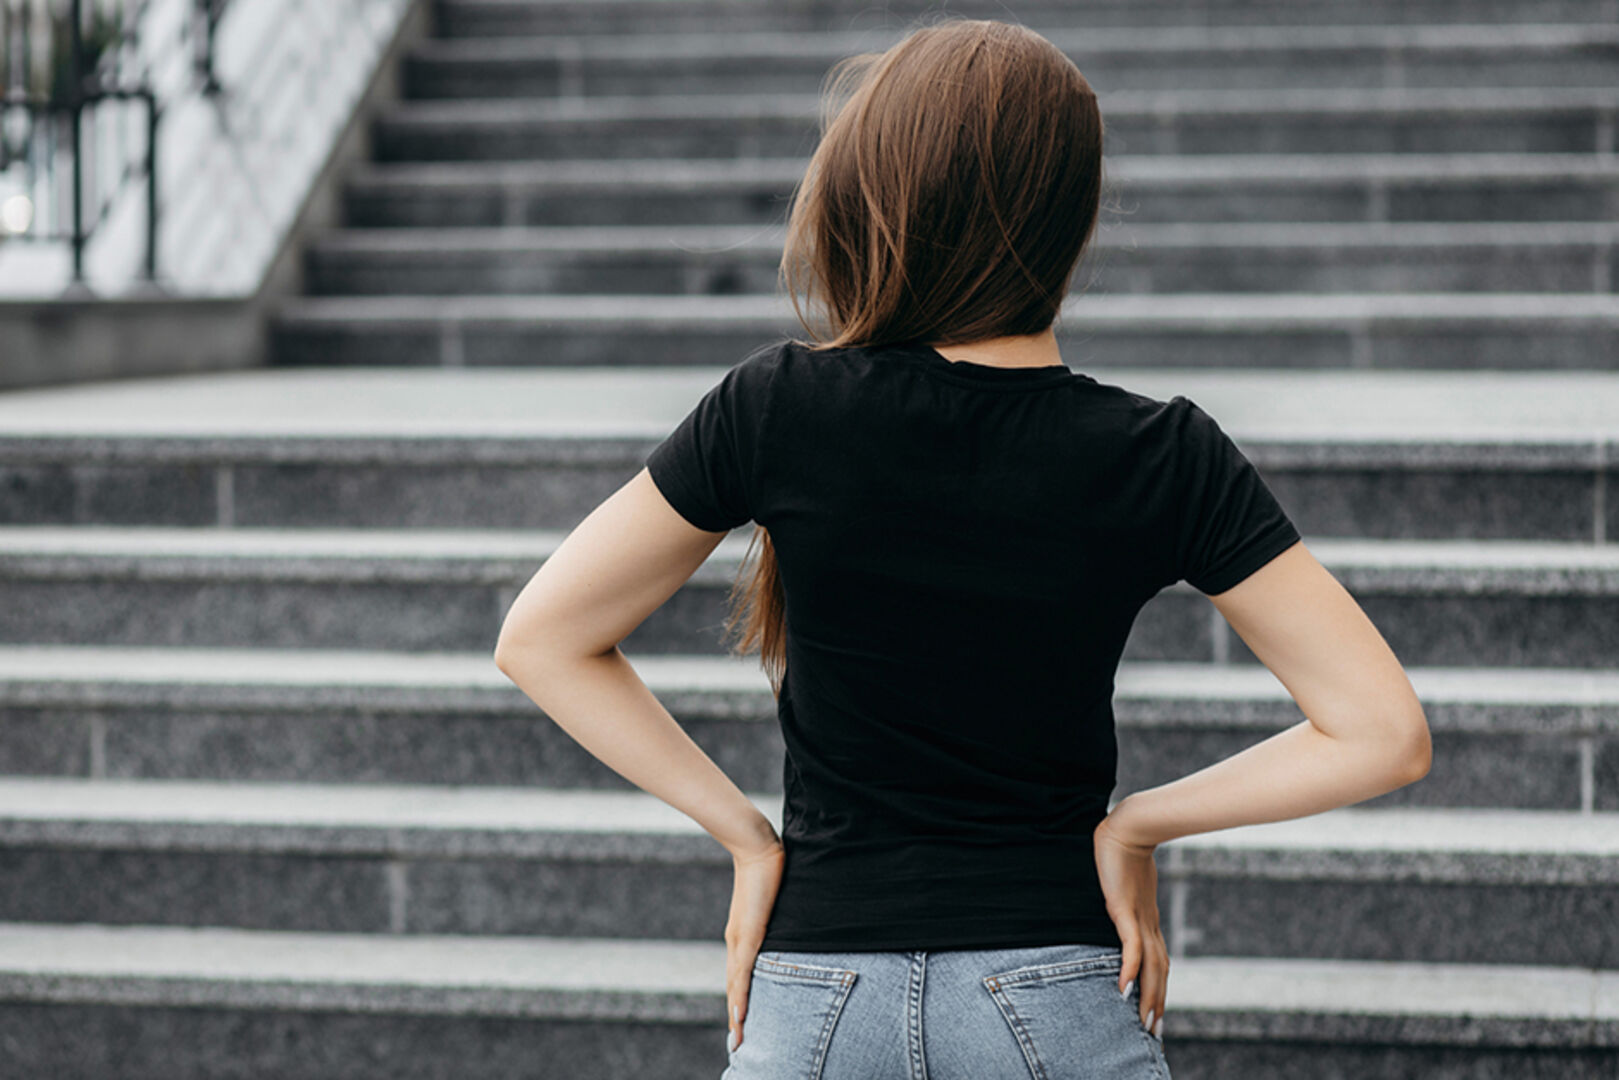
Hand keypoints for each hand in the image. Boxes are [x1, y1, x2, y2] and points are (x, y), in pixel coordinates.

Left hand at [725, 837, 785, 1054]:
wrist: (756, 846)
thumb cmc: (768, 869)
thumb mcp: (774, 900)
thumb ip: (777, 914)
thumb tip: (788, 918)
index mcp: (742, 936)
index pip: (741, 975)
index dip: (741, 1001)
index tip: (742, 1025)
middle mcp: (737, 941)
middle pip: (735, 987)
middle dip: (737, 1017)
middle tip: (738, 1044)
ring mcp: (740, 939)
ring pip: (736, 985)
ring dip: (737, 1013)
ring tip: (738, 1038)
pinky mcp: (748, 933)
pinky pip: (743, 971)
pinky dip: (741, 994)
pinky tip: (740, 1013)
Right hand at [1093, 800, 1168, 1038]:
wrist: (1130, 825)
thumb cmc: (1124, 847)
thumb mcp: (1125, 878)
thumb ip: (1122, 892)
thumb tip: (1117, 893)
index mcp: (1147, 918)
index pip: (1158, 960)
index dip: (1158, 987)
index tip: (1155, 1011)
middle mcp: (1148, 922)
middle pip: (1158, 970)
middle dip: (1156, 1001)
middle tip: (1154, 1031)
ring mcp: (1138, 917)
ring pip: (1150, 965)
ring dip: (1148, 995)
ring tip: (1144, 1021)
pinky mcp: (1125, 909)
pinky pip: (1131, 946)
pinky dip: (1130, 969)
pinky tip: (1124, 988)